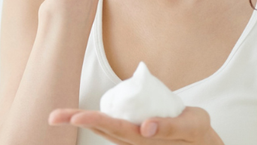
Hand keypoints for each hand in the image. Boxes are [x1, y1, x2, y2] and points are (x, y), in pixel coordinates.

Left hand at [48, 107, 223, 144]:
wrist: (203, 140)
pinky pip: (112, 125)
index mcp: (145, 138)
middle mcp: (134, 139)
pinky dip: (95, 121)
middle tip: (53, 116)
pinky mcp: (134, 131)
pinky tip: (78, 117)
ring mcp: (133, 136)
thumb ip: (169, 127)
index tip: (76, 117)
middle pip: (102, 128)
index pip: (115, 128)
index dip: (94, 121)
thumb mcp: (191, 126)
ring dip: (81, 121)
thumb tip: (144, 127)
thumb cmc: (198, 132)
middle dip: (78, 120)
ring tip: (58, 116)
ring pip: (103, 128)